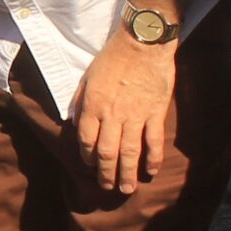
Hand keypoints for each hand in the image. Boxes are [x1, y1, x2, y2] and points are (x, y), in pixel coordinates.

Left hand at [73, 29, 178, 193]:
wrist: (142, 42)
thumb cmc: (113, 57)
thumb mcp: (88, 76)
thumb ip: (80, 101)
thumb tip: (76, 122)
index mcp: (93, 106)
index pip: (87, 140)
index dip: (88, 156)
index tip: (90, 164)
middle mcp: (113, 115)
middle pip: (107, 152)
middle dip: (106, 173)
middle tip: (107, 187)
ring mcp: (136, 116)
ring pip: (130, 152)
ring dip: (127, 173)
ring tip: (127, 189)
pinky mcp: (155, 113)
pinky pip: (153, 141)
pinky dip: (152, 158)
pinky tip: (151, 170)